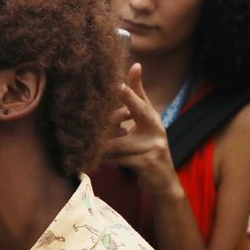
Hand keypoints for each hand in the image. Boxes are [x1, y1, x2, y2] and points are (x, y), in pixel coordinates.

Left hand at [103, 63, 178, 197]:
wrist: (164, 182)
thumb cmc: (149, 149)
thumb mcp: (145, 125)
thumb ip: (137, 99)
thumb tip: (134, 67)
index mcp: (153, 119)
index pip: (141, 100)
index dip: (131, 89)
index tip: (124, 76)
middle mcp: (157, 130)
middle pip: (137, 112)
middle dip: (122, 104)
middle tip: (101, 102)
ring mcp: (154, 148)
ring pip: (119, 143)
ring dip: (101, 144)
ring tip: (85, 142)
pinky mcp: (148, 164)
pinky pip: (119, 160)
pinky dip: (105, 159)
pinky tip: (94, 158)